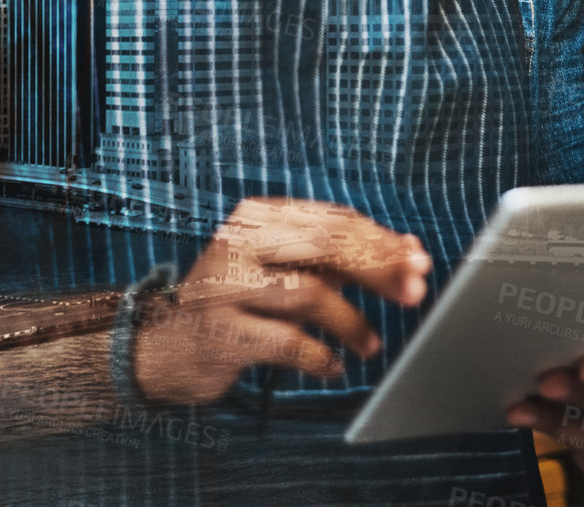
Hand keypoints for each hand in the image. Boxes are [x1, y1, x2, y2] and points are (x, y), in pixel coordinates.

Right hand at [132, 197, 430, 405]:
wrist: (165, 347)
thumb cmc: (240, 302)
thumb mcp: (287, 269)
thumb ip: (341, 258)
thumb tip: (408, 251)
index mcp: (259, 217)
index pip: (334, 221)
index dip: (382, 242)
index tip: (418, 260)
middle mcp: (238, 243)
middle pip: (328, 246)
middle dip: (379, 270)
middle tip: (414, 293)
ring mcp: (223, 287)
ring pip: (310, 294)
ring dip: (352, 322)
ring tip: (370, 344)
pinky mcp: (219, 333)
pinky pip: (287, 342)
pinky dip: (320, 356)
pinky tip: (334, 366)